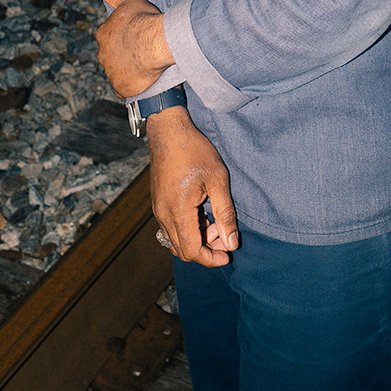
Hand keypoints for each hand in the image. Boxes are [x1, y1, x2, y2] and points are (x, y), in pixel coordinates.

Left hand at [90, 0, 174, 97]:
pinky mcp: (121, 87)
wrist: (154, 43)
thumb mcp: (126, 0)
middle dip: (121, 54)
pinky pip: (122, 88)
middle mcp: (103, 55)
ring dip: (126, 69)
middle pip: (110, 55)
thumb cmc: (142, 19)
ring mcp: (111, 73)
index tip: (133, 35)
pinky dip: (128, 86)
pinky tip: (137, 82)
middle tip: (139, 50)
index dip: (121, 36)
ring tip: (142, 65)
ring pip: (116, 71)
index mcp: (102, 34)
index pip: (108, 36)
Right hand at [146, 107, 239, 266]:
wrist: (168, 131)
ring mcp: (159, 210)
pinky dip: (187, 230)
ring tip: (216, 223)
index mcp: (178, 211)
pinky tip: (202, 214)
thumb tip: (231, 243)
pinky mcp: (158, 203)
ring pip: (176, 240)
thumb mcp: (217, 180)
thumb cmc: (194, 151)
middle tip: (225, 236)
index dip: (211, 259)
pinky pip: (170, 228)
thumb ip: (225, 214)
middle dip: (206, 250)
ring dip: (196, 240)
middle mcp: (164, 215)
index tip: (228, 255)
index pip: (192, 251)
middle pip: (183, 250)